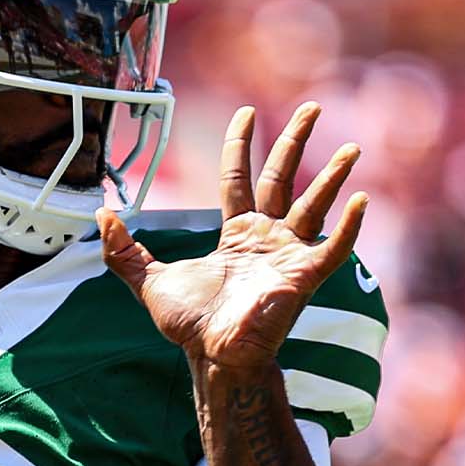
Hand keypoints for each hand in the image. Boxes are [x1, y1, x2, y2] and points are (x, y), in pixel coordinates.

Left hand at [98, 102, 366, 371]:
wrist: (213, 358)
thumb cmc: (189, 324)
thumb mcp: (147, 281)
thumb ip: (123, 250)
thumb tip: (102, 215)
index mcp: (235, 233)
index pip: (239, 176)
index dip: (240, 144)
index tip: (244, 112)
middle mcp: (266, 236)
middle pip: (282, 177)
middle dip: (295, 141)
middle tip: (311, 107)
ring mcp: (288, 254)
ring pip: (314, 204)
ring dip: (333, 176)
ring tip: (352, 147)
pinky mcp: (304, 277)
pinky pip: (333, 248)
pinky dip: (348, 226)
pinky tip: (362, 200)